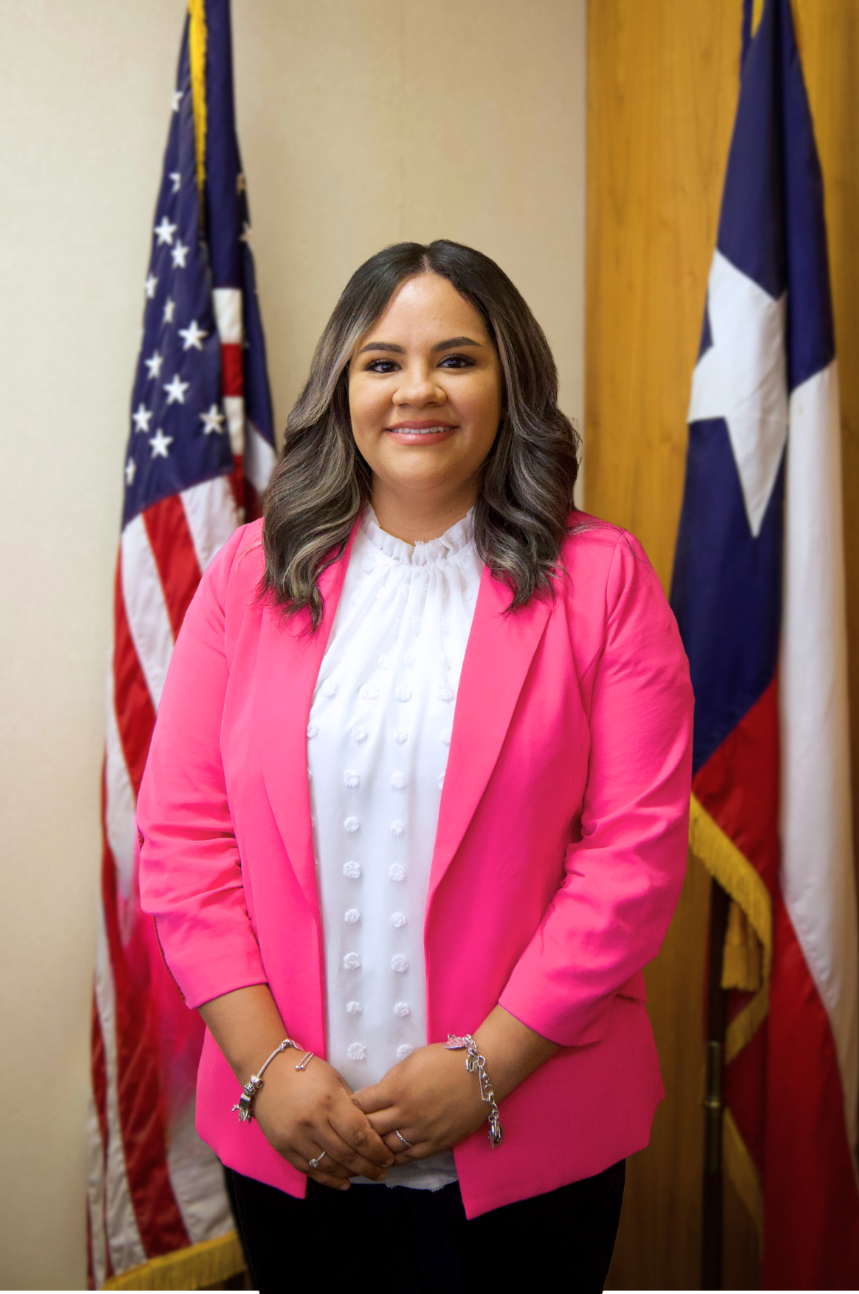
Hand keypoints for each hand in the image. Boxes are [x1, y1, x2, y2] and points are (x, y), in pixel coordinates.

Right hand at [253, 1052, 394, 1189]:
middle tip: (382, 1172)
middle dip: (369, 1167)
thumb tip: (371, 1129)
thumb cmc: (306, 1071)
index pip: (359, 1134)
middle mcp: (313, 1122)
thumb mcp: (334, 1080)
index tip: (388, 1158)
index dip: (377, 1151)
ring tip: (366, 1175)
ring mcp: (296, 1137)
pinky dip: (328, 1179)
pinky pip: (309, 1170)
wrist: (267, 1071)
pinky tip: (343, 1182)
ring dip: (351, 1174)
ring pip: (329, 1166)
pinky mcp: (283, 1148)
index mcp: (329, 1101)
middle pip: (346, 1154)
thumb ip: (352, 1105)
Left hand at [352, 1043, 486, 1162]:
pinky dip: (394, 1157)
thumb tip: (376, 1096)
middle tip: (350, 1130)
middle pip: (370, 1128)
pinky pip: (408, 1157)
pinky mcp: (436, 1144)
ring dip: (374, 1147)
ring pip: (386, 1147)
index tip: (347, 1107)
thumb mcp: (412, 1060)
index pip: (361, 1104)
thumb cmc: (445, 1060)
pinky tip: (386, 1156)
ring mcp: (421, 1132)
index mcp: (396, 1090)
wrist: (481, 1074)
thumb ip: (391, 1080)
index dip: (352, 1106)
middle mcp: (405, 1114)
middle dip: (358, 1128)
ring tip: (365, 1147)